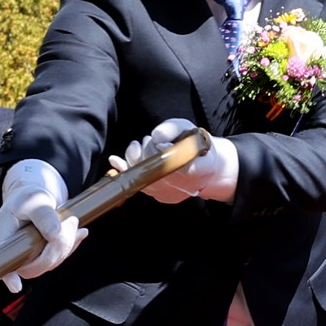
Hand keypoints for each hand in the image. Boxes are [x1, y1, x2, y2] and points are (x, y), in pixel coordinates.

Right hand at [0, 160, 82, 280]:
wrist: (32, 199)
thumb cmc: (27, 198)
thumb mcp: (33, 200)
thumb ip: (43, 214)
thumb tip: (55, 234)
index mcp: (3, 238)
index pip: (2, 262)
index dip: (8, 277)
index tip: (15, 286)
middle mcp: (14, 253)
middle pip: (34, 266)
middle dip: (57, 247)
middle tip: (70, 221)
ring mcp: (28, 258)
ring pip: (50, 263)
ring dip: (67, 243)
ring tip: (71, 220)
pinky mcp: (42, 258)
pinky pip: (58, 259)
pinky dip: (71, 245)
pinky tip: (79, 233)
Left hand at [121, 118, 237, 203]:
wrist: (209, 170)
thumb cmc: (198, 146)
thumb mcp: (190, 130)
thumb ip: (173, 129)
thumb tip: (156, 136)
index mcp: (196, 167)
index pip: (172, 163)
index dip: (160, 152)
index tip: (157, 141)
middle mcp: (183, 185)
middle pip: (154, 169)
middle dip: (147, 150)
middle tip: (151, 141)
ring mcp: (171, 193)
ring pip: (144, 178)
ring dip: (136, 158)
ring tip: (140, 147)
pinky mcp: (162, 197)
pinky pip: (139, 185)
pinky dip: (127, 171)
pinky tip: (116, 161)